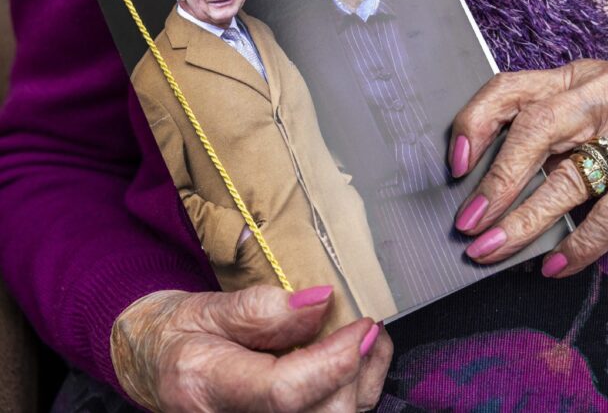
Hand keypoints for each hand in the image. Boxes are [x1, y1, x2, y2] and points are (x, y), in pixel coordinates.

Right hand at [110, 285, 391, 411]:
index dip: (333, 361)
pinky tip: (360, 355)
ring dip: (364, 378)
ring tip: (367, 334)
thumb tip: (322, 301)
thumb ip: (261, 308)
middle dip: (354, 371)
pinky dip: (358, 387)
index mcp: (207, 388)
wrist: (154, 367)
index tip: (362, 325)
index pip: (284, 392)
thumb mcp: (205, 307)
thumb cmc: (176, 335)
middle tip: (366, 324)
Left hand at [449, 60, 607, 277]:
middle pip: (536, 128)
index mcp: (585, 77)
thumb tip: (485, 185)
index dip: (476, 123)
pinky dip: (578, 245)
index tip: (454, 165)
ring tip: (492, 250)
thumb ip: (556, 138)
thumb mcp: (603, 123)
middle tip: (468, 221)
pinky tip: (554, 265)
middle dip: (495, 181)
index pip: (514, 87)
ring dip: (524, 221)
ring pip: (568, 178)